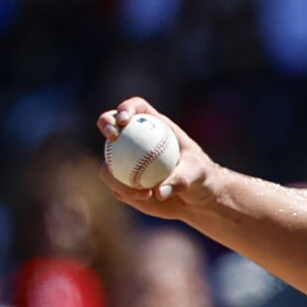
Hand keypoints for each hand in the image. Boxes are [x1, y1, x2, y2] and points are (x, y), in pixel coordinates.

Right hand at [97, 98, 217, 208]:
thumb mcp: (197, 174)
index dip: (126, 108)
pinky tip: (146, 198)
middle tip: (113, 136)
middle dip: (106, 123)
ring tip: (141, 189)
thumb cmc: (199, 176)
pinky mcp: (123, 182)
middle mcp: (135, 139)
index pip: (136, 108)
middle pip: (112, 124)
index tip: (124, 120)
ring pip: (109, 163)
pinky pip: (118, 186)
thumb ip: (180, 179)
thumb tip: (158, 191)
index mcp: (154, 125)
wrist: (196, 196)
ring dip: (116, 174)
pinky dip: (128, 192)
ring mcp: (125, 161)